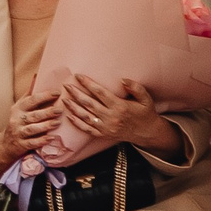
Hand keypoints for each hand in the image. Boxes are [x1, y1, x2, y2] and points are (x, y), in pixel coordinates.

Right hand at [0, 90, 64, 169]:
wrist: (5, 144)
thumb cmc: (18, 121)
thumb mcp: (20, 106)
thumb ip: (30, 93)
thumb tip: (37, 75)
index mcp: (18, 108)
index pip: (32, 100)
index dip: (44, 96)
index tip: (57, 92)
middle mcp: (17, 119)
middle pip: (33, 115)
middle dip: (47, 112)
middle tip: (60, 109)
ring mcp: (18, 132)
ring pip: (33, 128)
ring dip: (45, 125)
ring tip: (57, 122)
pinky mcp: (21, 144)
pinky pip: (32, 142)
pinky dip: (42, 140)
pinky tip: (51, 138)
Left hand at [56, 77, 178, 158]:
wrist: (147, 133)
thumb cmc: (145, 113)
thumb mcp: (146, 99)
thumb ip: (136, 88)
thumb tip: (123, 79)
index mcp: (120, 106)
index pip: (100, 93)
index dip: (88, 84)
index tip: (78, 76)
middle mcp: (111, 117)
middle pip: (89, 104)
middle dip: (76, 94)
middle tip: (65, 85)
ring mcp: (106, 127)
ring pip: (85, 116)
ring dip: (73, 107)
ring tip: (63, 99)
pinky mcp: (103, 134)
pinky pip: (87, 129)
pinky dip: (76, 122)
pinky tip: (68, 115)